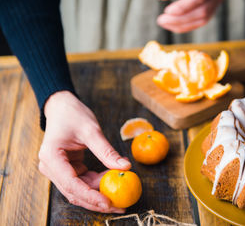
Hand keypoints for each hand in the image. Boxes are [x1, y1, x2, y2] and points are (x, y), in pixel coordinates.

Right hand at [38, 91, 130, 212]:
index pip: (71, 184)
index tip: (108, 202)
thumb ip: (106, 151)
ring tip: (119, 196)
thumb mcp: (92, 130)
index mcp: (51, 157)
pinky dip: (97, 184)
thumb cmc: (73, 114)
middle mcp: (51, 167)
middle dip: (96, 201)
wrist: (62, 107)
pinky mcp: (67, 169)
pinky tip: (111, 181)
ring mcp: (58, 169)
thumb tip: (125, 167)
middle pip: (74, 192)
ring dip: (98, 194)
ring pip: (78, 190)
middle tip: (119, 206)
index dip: (90, 196)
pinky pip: (82, 182)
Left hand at [157, 0, 227, 32]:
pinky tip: (173, 24)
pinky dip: (188, 24)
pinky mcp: (214, 4)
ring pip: (204, 19)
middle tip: (160, 20)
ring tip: (164, 23)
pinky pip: (203, 19)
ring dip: (183, 25)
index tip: (167, 11)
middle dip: (181, 18)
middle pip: (203, 11)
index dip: (184, 6)